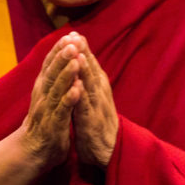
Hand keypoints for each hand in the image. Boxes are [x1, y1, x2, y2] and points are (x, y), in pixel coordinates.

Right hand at [20, 35, 83, 168]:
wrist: (32, 152)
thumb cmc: (43, 123)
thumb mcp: (47, 98)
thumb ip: (52, 80)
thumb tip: (58, 60)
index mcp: (43, 89)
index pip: (50, 66)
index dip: (58, 51)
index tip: (68, 35)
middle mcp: (43, 97)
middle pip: (52, 73)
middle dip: (62, 56)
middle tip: (71, 40)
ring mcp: (48, 111)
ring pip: (57, 89)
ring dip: (66, 74)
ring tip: (75, 59)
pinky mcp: (54, 125)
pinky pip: (62, 111)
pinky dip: (69, 99)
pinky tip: (77, 90)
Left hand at [67, 32, 118, 166]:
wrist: (110, 151)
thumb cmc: (100, 125)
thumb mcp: (94, 101)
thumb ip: (90, 84)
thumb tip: (84, 67)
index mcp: (99, 89)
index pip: (90, 65)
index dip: (83, 49)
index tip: (74, 33)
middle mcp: (100, 94)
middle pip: (91, 70)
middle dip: (83, 52)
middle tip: (75, 35)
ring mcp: (97, 107)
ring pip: (90, 84)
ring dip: (84, 68)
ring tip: (77, 52)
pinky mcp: (92, 121)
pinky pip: (86, 106)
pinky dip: (82, 94)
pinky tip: (77, 85)